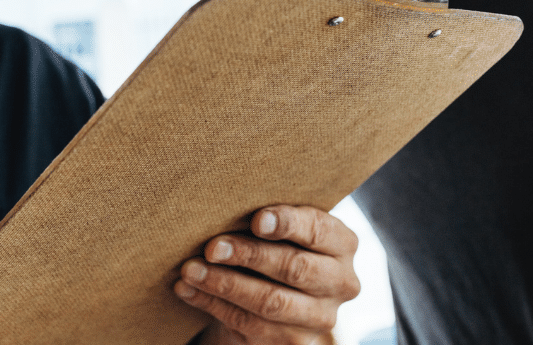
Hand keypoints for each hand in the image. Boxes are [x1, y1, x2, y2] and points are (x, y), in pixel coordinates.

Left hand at [175, 205, 360, 344]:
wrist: (273, 300)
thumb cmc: (276, 248)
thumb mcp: (284, 231)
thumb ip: (271, 219)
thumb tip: (229, 202)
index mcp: (343, 244)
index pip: (319, 231)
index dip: (288, 224)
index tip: (257, 220)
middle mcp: (341, 282)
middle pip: (294, 268)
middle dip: (249, 255)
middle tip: (212, 247)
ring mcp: (321, 317)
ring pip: (270, 301)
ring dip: (224, 284)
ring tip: (191, 269)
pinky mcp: (295, 343)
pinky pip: (250, 324)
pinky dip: (213, 304)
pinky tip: (189, 290)